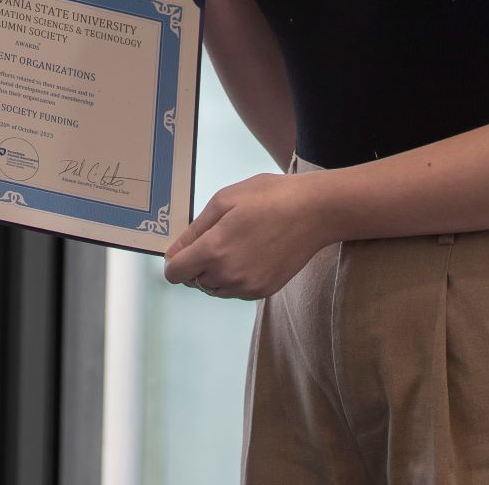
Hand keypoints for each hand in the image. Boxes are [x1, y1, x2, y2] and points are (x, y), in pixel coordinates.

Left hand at [161, 172, 328, 300]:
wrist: (314, 212)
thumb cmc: (268, 197)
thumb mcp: (224, 201)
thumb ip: (194, 230)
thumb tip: (174, 254)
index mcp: (213, 251)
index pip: (175, 273)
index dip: (175, 260)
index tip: (185, 248)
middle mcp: (228, 275)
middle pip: (194, 281)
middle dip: (197, 263)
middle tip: (218, 236)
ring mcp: (248, 287)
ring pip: (215, 288)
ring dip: (215, 273)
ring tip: (235, 244)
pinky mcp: (264, 291)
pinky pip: (236, 291)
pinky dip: (235, 278)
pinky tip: (250, 254)